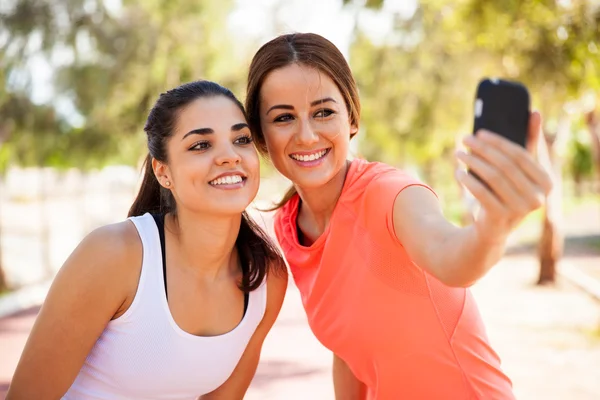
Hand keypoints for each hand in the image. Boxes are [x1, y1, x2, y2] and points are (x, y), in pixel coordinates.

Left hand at [455, 111, 552, 242]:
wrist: (493, 229)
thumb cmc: (508, 192)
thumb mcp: (520, 170)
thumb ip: (530, 143)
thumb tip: (535, 112)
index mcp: (547, 182)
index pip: (521, 155)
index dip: (498, 141)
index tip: (479, 132)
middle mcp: (538, 198)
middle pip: (505, 165)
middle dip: (482, 149)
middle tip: (465, 139)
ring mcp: (520, 210)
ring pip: (492, 177)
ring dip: (472, 161)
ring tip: (459, 153)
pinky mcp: (500, 218)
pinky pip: (481, 193)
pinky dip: (468, 180)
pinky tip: (458, 172)